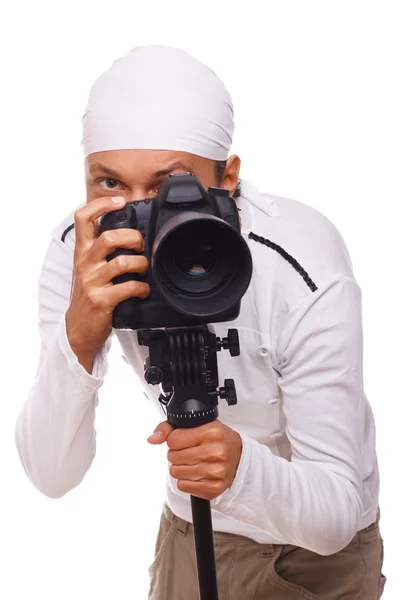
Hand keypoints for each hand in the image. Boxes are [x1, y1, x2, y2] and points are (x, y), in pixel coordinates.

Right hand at [66, 196, 149, 359]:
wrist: (78, 329)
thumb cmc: (89, 295)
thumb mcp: (89, 269)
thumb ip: (103, 251)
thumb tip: (131, 233)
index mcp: (82, 252)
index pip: (83, 218)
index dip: (101, 205)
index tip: (120, 201)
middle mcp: (85, 263)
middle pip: (108, 237)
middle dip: (133, 237)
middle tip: (141, 246)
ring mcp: (92, 282)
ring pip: (121, 262)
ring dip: (141, 264)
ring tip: (144, 269)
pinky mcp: (101, 300)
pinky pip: (128, 288)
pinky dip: (142, 288)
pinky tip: (143, 290)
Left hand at [147, 420, 242, 500]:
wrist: (237, 454)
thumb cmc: (215, 438)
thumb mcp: (196, 425)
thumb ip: (169, 428)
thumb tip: (152, 438)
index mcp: (212, 432)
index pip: (173, 440)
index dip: (174, 440)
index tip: (183, 440)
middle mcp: (216, 451)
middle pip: (173, 457)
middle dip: (176, 454)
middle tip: (188, 451)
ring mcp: (217, 471)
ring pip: (176, 472)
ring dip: (180, 468)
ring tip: (192, 462)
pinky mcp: (215, 487)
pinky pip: (184, 486)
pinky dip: (186, 481)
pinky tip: (196, 473)